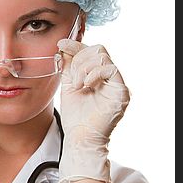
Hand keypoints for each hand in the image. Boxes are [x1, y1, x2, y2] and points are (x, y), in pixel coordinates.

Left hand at [57, 39, 129, 182]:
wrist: (79, 138)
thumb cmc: (75, 118)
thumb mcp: (68, 86)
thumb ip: (68, 67)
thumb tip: (64, 47)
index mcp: (99, 77)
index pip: (91, 52)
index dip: (76, 45)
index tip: (60, 44)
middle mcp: (110, 79)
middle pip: (98, 49)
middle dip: (79, 59)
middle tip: (72, 78)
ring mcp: (117, 85)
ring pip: (102, 56)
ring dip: (83, 68)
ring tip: (77, 85)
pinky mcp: (122, 92)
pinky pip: (110, 68)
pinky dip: (93, 73)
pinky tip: (85, 86)